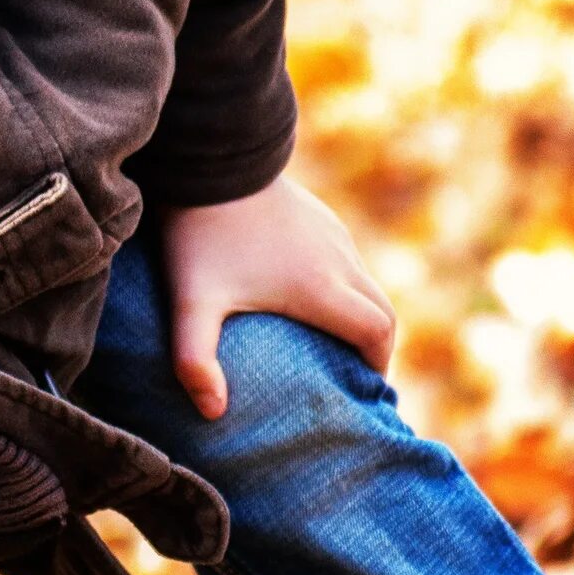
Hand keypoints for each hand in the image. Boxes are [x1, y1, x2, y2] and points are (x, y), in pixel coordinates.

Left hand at [158, 177, 395, 414]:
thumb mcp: (191, 303)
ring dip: (360, 314)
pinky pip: (346, 259)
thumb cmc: (201, 237)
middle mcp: (339, 260)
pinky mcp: (318, 216)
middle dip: (376, 346)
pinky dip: (345, 287)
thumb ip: (195, 361)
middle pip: (382, 311)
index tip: (363, 388)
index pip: (378, 333)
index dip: (378, 365)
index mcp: (322, 288)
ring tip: (332, 342)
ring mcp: (332, 234)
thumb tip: (211, 413)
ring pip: (365, 283)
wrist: (210, 161)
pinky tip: (309, 296)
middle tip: (354, 374)